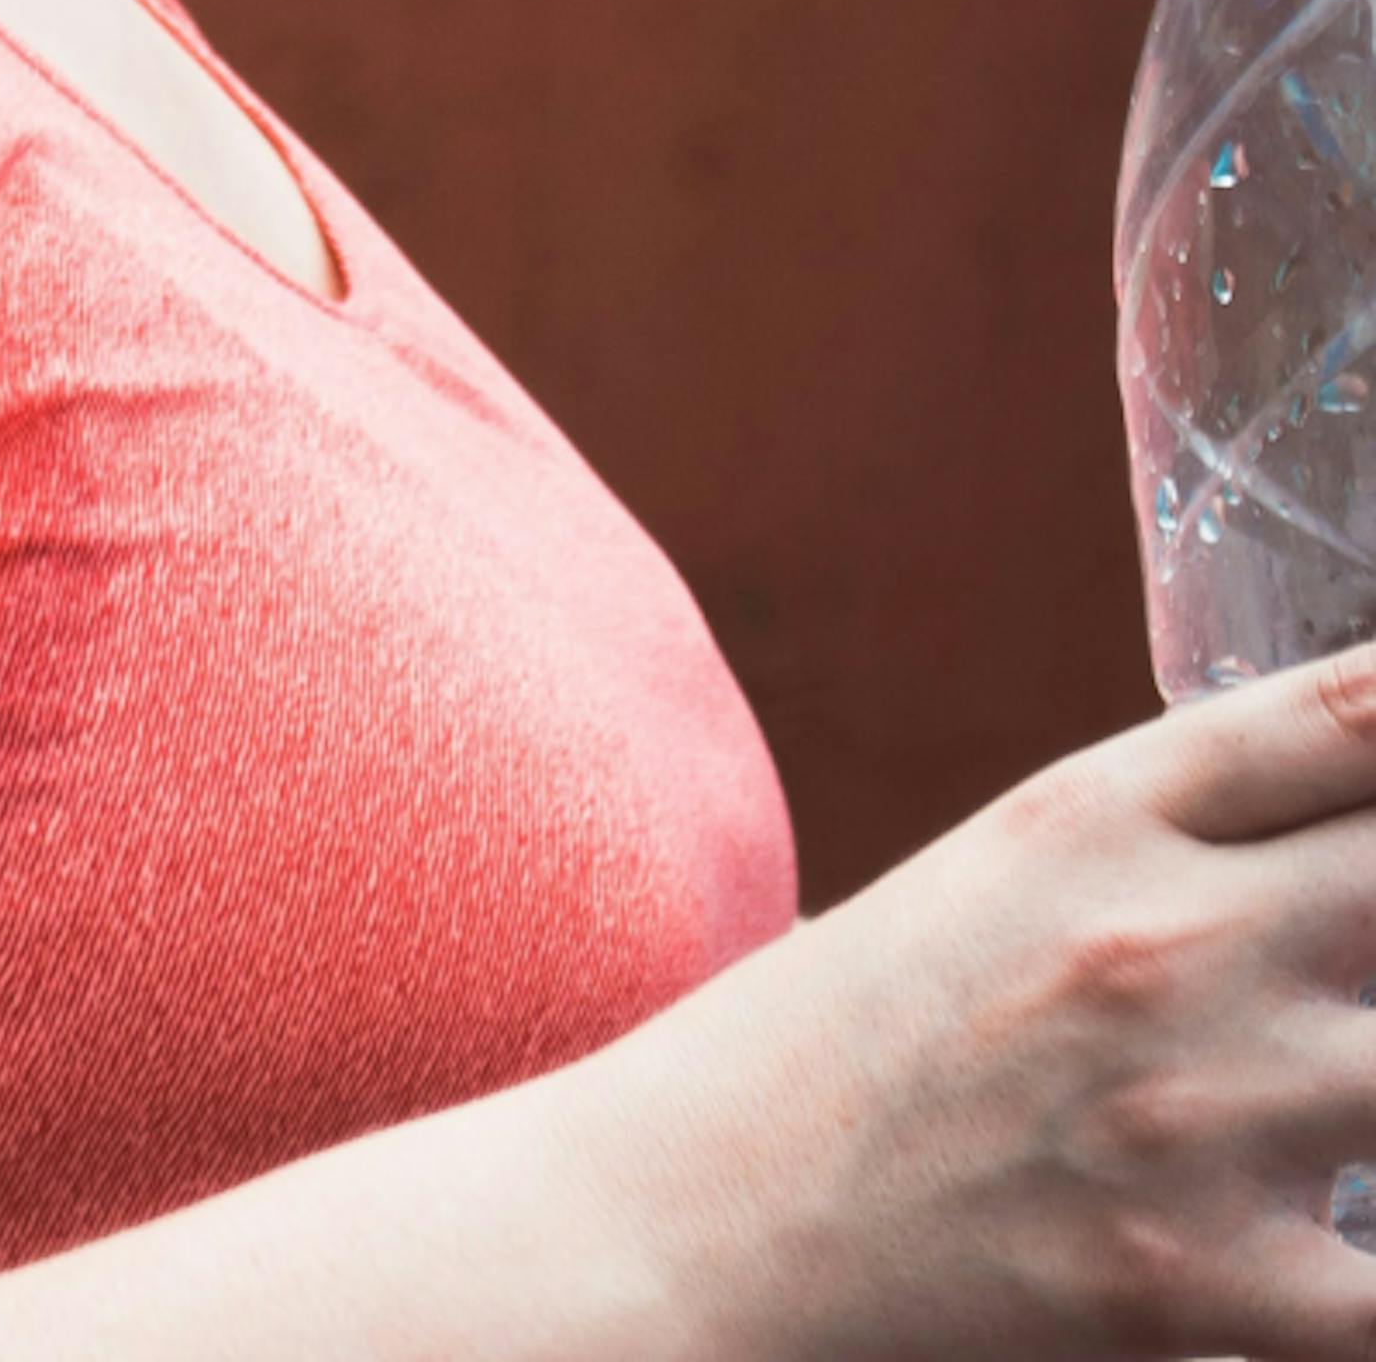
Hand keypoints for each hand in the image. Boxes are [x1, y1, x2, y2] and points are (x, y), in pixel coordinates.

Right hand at [598, 645, 1375, 1358]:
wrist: (696, 1214)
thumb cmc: (842, 1048)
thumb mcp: (994, 882)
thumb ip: (1175, 856)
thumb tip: (1354, 863)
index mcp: (1091, 817)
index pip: (1350, 721)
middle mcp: (1161, 939)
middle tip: (1351, 968)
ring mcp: (1195, 1110)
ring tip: (1314, 1107)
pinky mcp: (1204, 1284)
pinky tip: (1337, 1258)